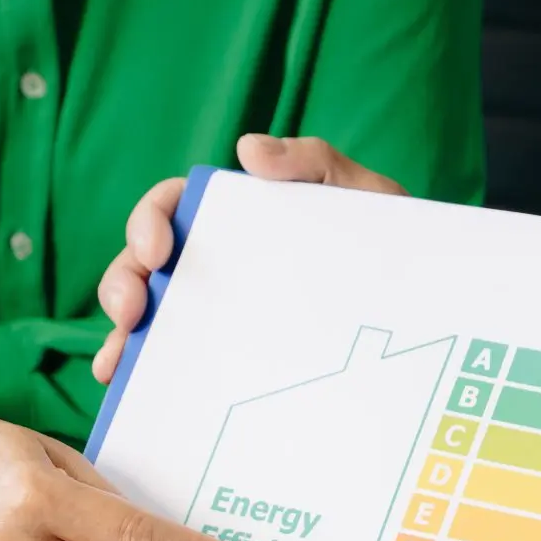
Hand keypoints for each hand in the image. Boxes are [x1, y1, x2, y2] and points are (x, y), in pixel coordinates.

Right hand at [92, 134, 405, 381]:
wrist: (423, 312)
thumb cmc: (390, 244)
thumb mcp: (362, 195)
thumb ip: (313, 162)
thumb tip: (247, 150)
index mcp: (235, 218)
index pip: (171, 206)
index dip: (148, 221)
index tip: (155, 251)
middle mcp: (214, 265)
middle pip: (143, 265)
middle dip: (122, 283)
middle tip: (132, 311)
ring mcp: (216, 314)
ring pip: (147, 317)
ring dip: (120, 335)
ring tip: (117, 361)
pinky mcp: (226, 359)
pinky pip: (173, 366)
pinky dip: (141, 376)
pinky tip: (124, 391)